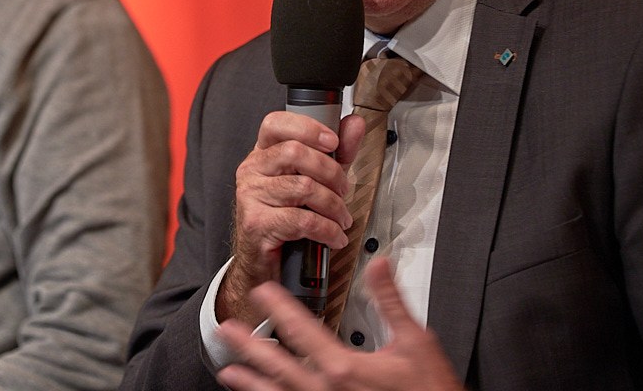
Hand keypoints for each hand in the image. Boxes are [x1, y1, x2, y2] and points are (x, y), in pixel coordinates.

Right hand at [216, 112, 364, 324]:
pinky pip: (301, 220)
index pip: (275, 123)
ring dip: (333, 205)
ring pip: (303, 187)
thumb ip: (336, 152)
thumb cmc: (288, 216)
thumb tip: (354, 123)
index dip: (306, 127)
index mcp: (263, 153)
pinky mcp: (256, 223)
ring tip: (342, 218)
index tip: (333, 141)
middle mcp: (252, 170)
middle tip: (343, 190)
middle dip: (331, 172)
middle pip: (294, 153)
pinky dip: (327, 230)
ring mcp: (250, 196)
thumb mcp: (316, 179)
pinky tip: (334, 236)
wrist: (264, 262)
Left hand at [216, 258, 462, 390]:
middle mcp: (327, 389)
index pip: (302, 328)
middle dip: (250, 345)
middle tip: (226, 330)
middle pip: (279, 363)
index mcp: (344, 366)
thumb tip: (380, 265)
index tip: (262, 291)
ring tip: (229, 372)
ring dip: (252, 382)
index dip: (279, 306)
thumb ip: (391, 301)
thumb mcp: (415, 341)